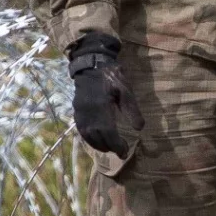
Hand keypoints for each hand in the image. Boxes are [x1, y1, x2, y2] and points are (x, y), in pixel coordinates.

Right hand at [69, 32, 141, 155]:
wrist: (92, 63)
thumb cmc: (112, 76)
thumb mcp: (126, 90)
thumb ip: (131, 109)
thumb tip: (139, 128)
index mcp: (101, 107)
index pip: (108, 132)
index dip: (116, 144)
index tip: (125, 152)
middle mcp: (88, 112)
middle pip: (97, 136)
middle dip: (109, 147)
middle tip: (120, 152)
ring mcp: (80, 112)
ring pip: (87, 135)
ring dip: (98, 145)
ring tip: (110, 149)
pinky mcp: (77, 110)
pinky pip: (81, 130)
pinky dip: (90, 139)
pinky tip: (98, 140)